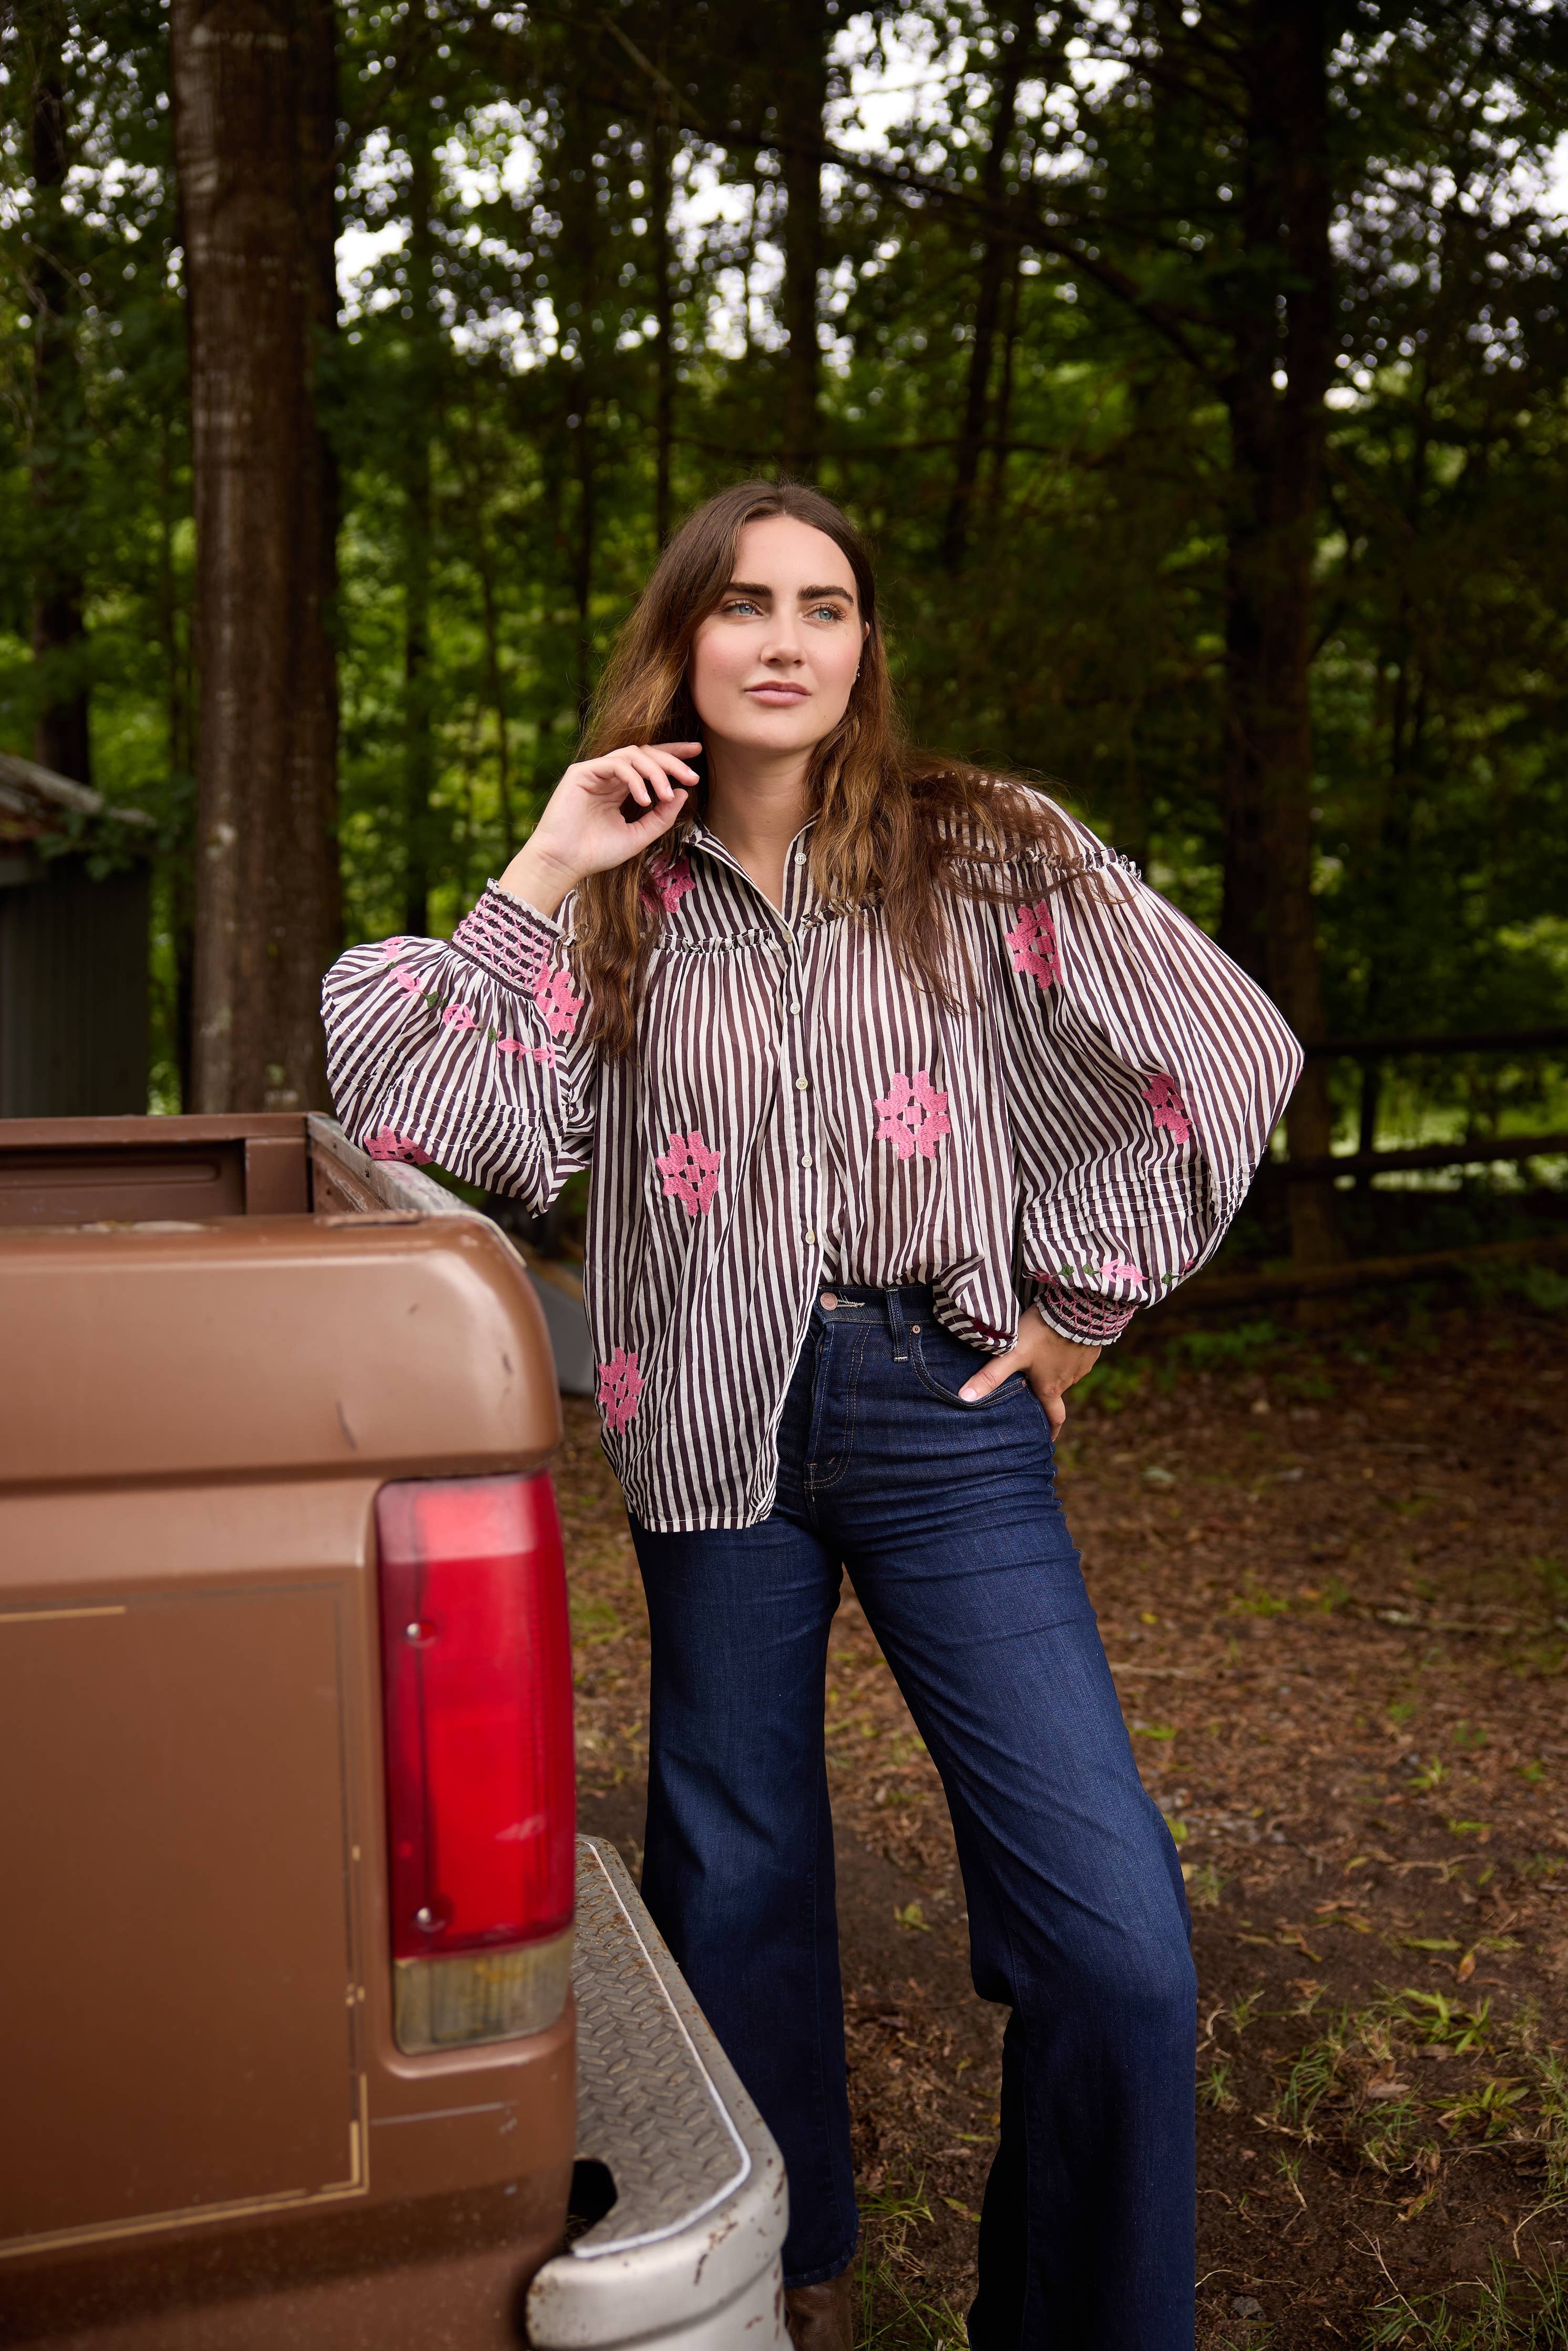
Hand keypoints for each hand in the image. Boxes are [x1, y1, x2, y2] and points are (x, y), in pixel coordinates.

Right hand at [498, 741, 702, 916]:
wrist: (563, 863)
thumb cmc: (596, 853)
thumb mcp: (639, 836)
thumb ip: (661, 817)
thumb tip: (684, 792)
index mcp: (620, 787)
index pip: (649, 762)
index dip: (673, 755)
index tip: (697, 752)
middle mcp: (608, 776)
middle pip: (645, 753)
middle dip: (671, 761)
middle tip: (691, 776)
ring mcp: (594, 772)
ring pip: (632, 755)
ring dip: (655, 772)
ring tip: (667, 795)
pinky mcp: (581, 772)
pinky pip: (615, 764)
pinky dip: (635, 779)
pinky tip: (645, 799)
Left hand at [958, 1311, 1100, 1437]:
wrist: (1080, 1308)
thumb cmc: (1043, 1333)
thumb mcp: (1012, 1354)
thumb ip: (990, 1376)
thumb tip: (965, 1398)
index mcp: (1050, 1388)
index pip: (1054, 1417)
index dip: (1051, 1430)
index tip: (1047, 1440)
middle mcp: (1069, 1381)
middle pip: (1055, 1391)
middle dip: (1046, 1392)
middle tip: (1034, 1387)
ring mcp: (1082, 1364)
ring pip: (1065, 1372)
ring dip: (1055, 1368)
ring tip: (1042, 1356)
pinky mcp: (1090, 1348)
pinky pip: (1077, 1355)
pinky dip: (1067, 1352)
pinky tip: (1057, 1340)